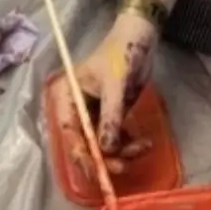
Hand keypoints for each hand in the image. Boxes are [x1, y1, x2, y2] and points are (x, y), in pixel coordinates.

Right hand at [50, 10, 157, 173]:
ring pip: (102, 146)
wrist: (140, 39)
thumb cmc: (121, 55)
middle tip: (124, 166)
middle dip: (104, 157)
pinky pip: (116, 140)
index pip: (68, 132)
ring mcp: (93, 116)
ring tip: (142, 146)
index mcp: (66, 97)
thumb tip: (106, 148)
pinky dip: (128, 145)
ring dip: (122, 152)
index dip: (81, 154)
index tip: (97, 170)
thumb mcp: (115, 85)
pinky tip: (144, 143)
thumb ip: (111, 116)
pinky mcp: (110, 118)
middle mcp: (75, 110)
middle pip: (84, 144)